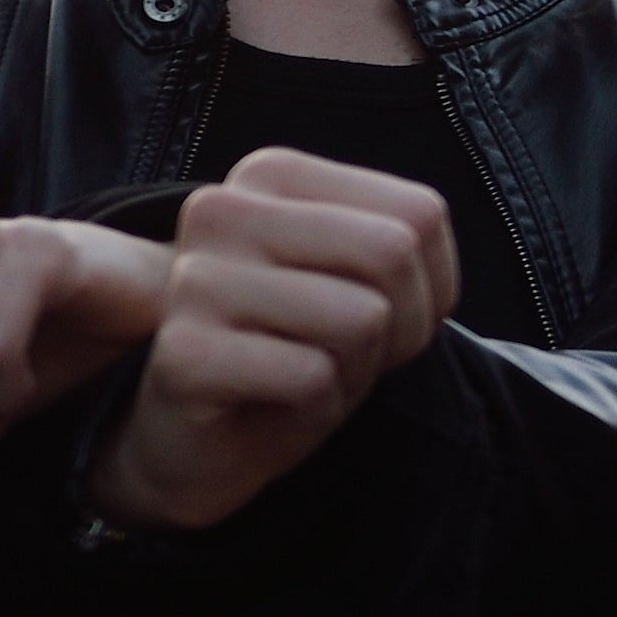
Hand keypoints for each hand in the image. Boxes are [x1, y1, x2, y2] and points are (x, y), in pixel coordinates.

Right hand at [86, 150, 461, 532]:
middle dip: (402, 326)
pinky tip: (273, 402)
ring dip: (356, 369)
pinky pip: (314, 376)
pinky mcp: (186, 353)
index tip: (376, 309)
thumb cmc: (297, 351)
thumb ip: (401, 243)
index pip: (420, 213)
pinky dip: (319, 404)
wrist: (204, 442)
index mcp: (269, 174)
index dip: (430, 285)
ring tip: (303, 375)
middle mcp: (222, 209)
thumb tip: (406, 243)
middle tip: (345, 352)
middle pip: (393, 251)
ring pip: (361, 317)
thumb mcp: (366, 283)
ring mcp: (195, 280)